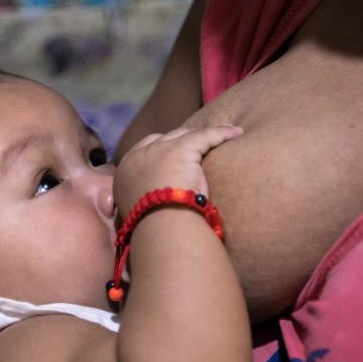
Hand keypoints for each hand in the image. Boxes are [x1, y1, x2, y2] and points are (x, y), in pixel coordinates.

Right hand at [113, 124, 241, 215]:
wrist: (160, 227)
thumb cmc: (154, 228)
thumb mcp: (142, 212)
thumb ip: (147, 200)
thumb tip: (160, 204)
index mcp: (125, 172)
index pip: (145, 149)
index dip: (162, 148)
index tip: (176, 153)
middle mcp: (139, 156)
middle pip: (165, 138)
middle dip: (184, 138)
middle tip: (203, 143)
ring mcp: (159, 150)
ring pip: (186, 135)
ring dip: (205, 134)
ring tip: (226, 133)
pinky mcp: (181, 149)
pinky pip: (205, 135)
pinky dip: (222, 133)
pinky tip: (237, 133)